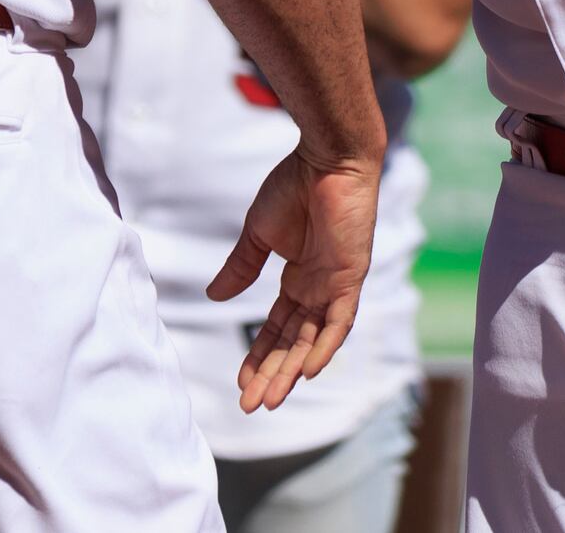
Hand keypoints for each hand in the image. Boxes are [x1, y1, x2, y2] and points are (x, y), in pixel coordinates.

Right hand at [208, 150, 378, 412]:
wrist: (325, 158)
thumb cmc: (293, 186)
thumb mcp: (258, 234)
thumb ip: (241, 266)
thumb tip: (214, 296)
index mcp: (299, 277)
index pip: (277, 327)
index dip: (259, 354)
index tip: (239, 382)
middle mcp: (318, 288)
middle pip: (292, 342)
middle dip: (271, 374)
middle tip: (249, 405)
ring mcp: (336, 285)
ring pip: (313, 340)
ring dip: (292, 370)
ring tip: (269, 399)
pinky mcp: (350, 277)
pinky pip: (340, 321)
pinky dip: (326, 346)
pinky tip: (309, 372)